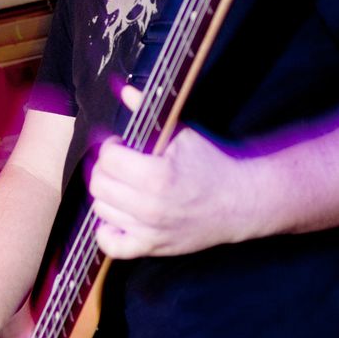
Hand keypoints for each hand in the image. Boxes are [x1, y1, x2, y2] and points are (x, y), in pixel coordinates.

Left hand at [90, 87, 251, 258]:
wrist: (239, 200)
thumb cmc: (211, 163)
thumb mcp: (181, 132)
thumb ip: (148, 111)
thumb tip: (124, 90)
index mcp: (157, 175)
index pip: (108, 158)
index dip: (111, 146)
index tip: (122, 144)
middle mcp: (149, 206)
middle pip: (99, 184)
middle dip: (105, 168)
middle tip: (119, 163)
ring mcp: (150, 231)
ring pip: (101, 210)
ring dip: (108, 194)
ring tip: (124, 185)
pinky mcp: (152, 247)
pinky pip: (112, 246)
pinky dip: (107, 231)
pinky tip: (118, 215)